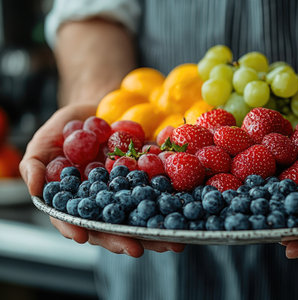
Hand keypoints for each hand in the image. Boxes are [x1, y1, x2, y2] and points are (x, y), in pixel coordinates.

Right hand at [20, 104, 184, 256]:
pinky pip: (160, 191)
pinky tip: (184, 209)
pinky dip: (171, 201)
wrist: (99, 111)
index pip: (74, 219)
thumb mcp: (44, 142)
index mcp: (78, 199)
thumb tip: (32, 187)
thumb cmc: (67, 129)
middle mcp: (104, 201)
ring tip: (170, 239)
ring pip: (141, 215)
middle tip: (136, 248)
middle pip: (112, 226)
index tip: (84, 237)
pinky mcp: (149, 179)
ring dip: (155, 229)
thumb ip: (34, 164)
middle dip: (123, 238)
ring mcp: (128, 192)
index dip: (78, 228)